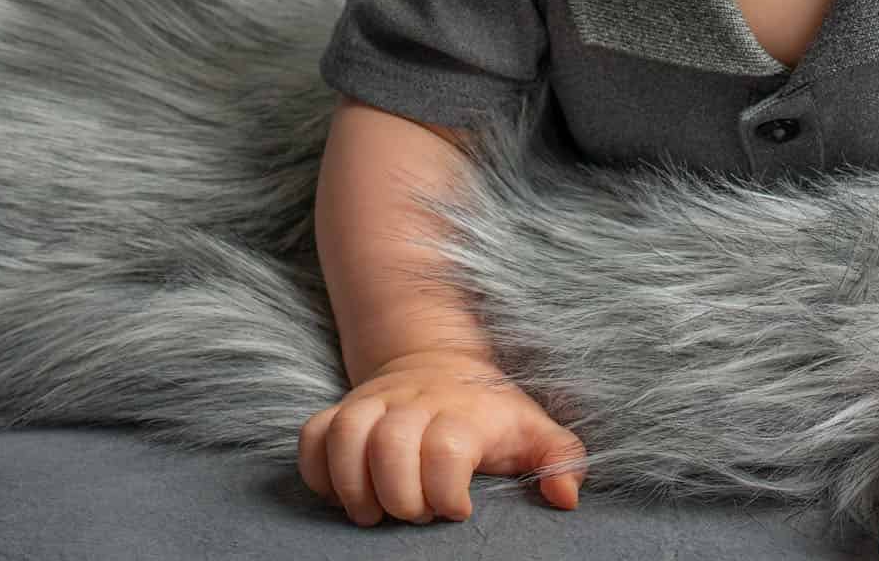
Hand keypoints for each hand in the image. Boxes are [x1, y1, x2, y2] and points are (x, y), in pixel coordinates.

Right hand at [297, 349, 587, 525]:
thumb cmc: (491, 413)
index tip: (458, 510)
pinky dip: (317, 470)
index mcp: (465, 411)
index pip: (447, 446)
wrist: (441, 362)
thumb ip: (560, 459)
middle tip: (414, 516)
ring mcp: (374, 403)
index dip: (447, 490)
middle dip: (399, 495)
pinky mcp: (343, 411)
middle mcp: (415, 401)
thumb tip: (565, 498)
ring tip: (372, 516)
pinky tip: (340, 495)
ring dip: (352, 485)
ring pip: (345, 433)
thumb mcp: (534, 430)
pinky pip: (312, 434)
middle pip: (390, 442)